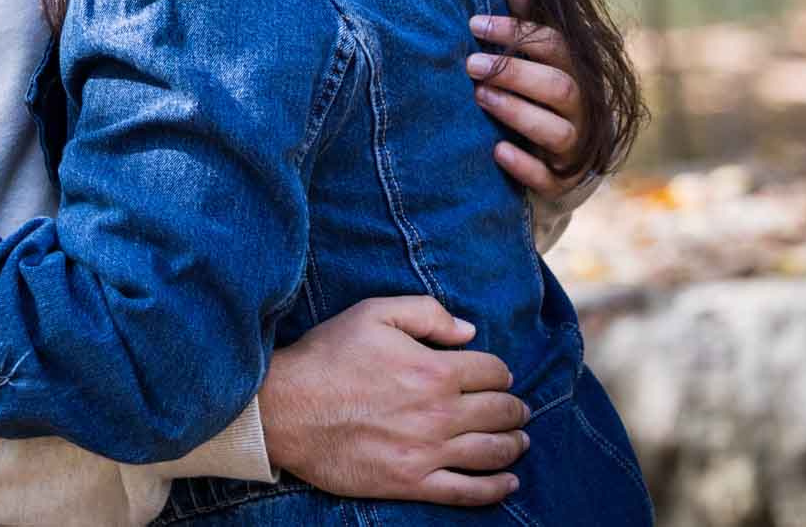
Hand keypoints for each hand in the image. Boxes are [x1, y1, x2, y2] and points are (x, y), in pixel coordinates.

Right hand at [259, 296, 527, 504]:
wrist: (286, 408)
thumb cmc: (328, 356)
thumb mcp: (373, 313)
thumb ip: (427, 313)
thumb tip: (469, 331)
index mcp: (433, 370)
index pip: (492, 372)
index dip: (500, 371)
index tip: (497, 374)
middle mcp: (438, 414)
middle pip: (499, 412)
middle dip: (514, 408)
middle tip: (518, 409)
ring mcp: (427, 452)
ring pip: (491, 453)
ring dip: (513, 445)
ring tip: (520, 441)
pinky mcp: (411, 482)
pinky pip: (467, 492)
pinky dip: (495, 489)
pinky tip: (509, 483)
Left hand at [469, 0, 588, 198]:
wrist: (564, 160)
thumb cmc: (545, 96)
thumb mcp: (542, 61)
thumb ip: (530, 27)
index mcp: (578, 73)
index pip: (555, 45)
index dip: (516, 32)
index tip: (474, 23)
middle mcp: (584, 109)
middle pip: (559, 87)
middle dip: (514, 73)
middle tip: (470, 64)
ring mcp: (577, 147)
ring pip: (556, 130)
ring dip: (517, 112)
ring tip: (479, 96)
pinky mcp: (563, 182)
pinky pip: (549, 177)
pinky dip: (525, 166)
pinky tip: (497, 152)